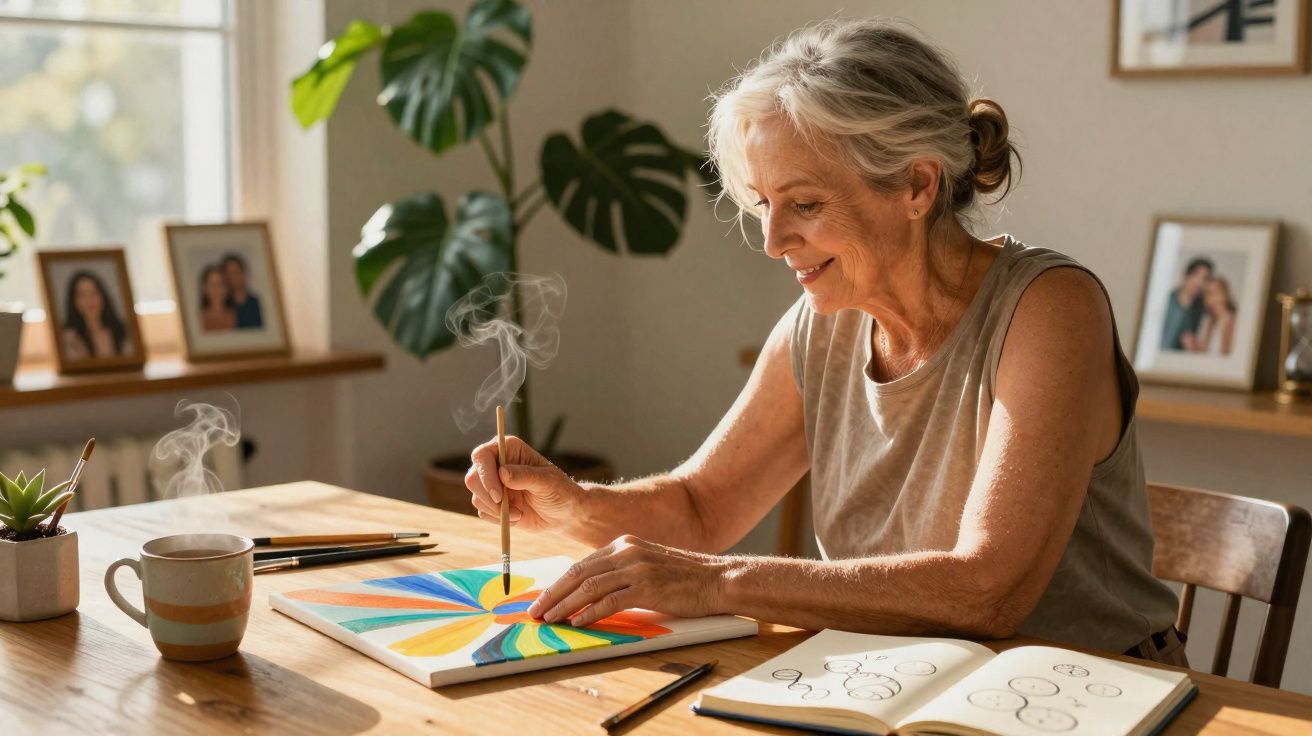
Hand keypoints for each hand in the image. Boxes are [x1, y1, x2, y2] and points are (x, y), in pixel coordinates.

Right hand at [465, 435, 582, 532]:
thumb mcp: (548, 482)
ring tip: (519, 513)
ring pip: (476, 497)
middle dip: (488, 498)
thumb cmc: (560, 491)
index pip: (482, 455)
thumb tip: (503, 473)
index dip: (485, 474)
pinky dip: (498, 518)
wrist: (563, 514)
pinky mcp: (491, 502)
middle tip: (508, 509)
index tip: (499, 495)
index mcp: (509, 448)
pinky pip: (482, 512)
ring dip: (496, 510)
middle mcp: (496, 463)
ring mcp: (492, 483)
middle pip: (472, 478)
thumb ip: (526, 476)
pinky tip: (517, 516)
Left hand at [527, 534, 730, 627]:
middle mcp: (626, 551)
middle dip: (553, 594)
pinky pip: (610, 600)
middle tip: (536, 612)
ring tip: (549, 619)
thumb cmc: (685, 578)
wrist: (718, 579)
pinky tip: (577, 622)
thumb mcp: (648, 566)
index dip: (560, 584)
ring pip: (589, 586)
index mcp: (624, 544)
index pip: (582, 564)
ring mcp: (636, 567)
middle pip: (578, 573)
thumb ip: (622, 573)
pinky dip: (590, 613)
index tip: (545, 599)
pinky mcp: (646, 586)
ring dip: (564, 605)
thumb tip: (593, 594)